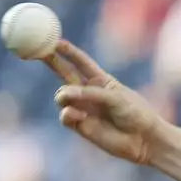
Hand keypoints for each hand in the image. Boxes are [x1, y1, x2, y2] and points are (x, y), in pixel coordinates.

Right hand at [45, 40, 165, 164]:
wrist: (144, 140)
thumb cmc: (136, 113)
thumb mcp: (115, 97)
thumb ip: (90, 93)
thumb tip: (63, 94)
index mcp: (101, 80)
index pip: (80, 62)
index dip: (67, 51)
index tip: (55, 40)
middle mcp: (89, 92)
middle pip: (64, 73)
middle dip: (51, 61)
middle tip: (36, 51)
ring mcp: (83, 108)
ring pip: (61, 96)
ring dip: (63, 95)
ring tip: (68, 98)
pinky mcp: (80, 125)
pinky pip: (65, 116)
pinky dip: (68, 114)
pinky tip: (78, 116)